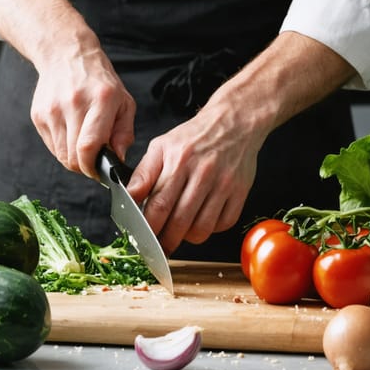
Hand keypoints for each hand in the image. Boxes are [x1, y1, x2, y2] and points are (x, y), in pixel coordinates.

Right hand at [31, 46, 135, 178]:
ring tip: (83, 146)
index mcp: (101, 100)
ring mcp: (53, 110)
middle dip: (85, 167)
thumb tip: (117, 159)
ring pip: (61, 155)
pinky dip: (63, 148)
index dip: (93, 167)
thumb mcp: (124, 102)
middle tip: (94, 162)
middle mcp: (74, 104)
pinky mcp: (38, 115)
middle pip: (74, 156)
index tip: (100, 171)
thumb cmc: (100, 81)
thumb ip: (124, 133)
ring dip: (74, 159)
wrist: (67, 55)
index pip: (89, 146)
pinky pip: (51, 146)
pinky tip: (71, 134)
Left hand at [126, 98, 262, 253]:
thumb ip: (143, 174)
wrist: (233, 122)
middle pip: (179, 221)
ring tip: (180, 233)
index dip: (148, 228)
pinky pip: (224, 224)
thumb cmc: (193, 137)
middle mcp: (202, 173)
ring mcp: (224, 184)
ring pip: (202, 228)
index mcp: (178, 161)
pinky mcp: (241, 191)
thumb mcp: (160, 147)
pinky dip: (211, 230)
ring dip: (187, 238)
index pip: (158, 205)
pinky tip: (201, 221)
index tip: (141, 239)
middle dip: (165, 241)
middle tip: (158, 246)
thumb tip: (128, 197)